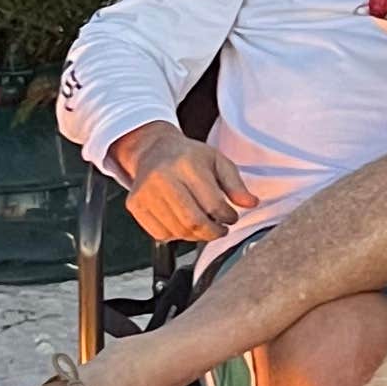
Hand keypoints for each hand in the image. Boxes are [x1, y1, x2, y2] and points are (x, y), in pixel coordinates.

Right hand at [116, 122, 252, 244]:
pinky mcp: (135, 204)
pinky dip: (176, 235)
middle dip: (213, 232)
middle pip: (194, 222)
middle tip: (220, 230)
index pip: (213, 204)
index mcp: (186, 164)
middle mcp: (162, 178)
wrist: (153, 149)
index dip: (228, 217)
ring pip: (178, 231)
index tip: (231, 217)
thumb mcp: (217, 161)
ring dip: (196, 236)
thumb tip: (251, 203)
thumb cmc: (188, 156)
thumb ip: (235, 184)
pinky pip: (160, 234)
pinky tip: (182, 223)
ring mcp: (145, 192)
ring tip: (203, 226)